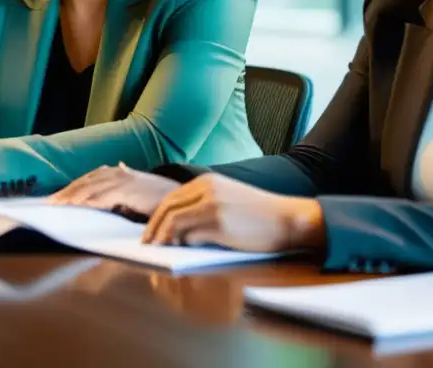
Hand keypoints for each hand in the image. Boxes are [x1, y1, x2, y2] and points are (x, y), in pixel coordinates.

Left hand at [48, 163, 178, 215]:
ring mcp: (123, 179)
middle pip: (85, 182)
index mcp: (114, 172)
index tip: (52, 200)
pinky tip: (81, 204)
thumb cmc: (153, 197)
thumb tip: (97, 193)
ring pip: (92, 186)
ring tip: (59, 204)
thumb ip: (113, 192)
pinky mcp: (130, 189)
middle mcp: (116, 172)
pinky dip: (92, 199)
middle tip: (49, 204)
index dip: (68, 189)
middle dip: (66, 192)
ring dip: (74, 195)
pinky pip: (106, 194)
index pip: (85, 180)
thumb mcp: (131, 192)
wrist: (178, 197)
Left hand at [141, 173, 324, 252]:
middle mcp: (207, 190)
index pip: (171, 198)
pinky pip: (192, 235)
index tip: (150, 231)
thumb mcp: (226, 199)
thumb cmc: (257, 214)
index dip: (157, 216)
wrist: (286, 219)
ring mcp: (213, 206)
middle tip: (147, 244)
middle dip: (154, 227)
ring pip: (175, 221)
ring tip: (158, 250)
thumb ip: (202, 206)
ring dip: (163, 237)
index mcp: (207, 182)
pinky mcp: (220, 224)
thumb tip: (177, 229)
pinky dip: (182, 244)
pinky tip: (179, 251)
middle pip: (167, 208)